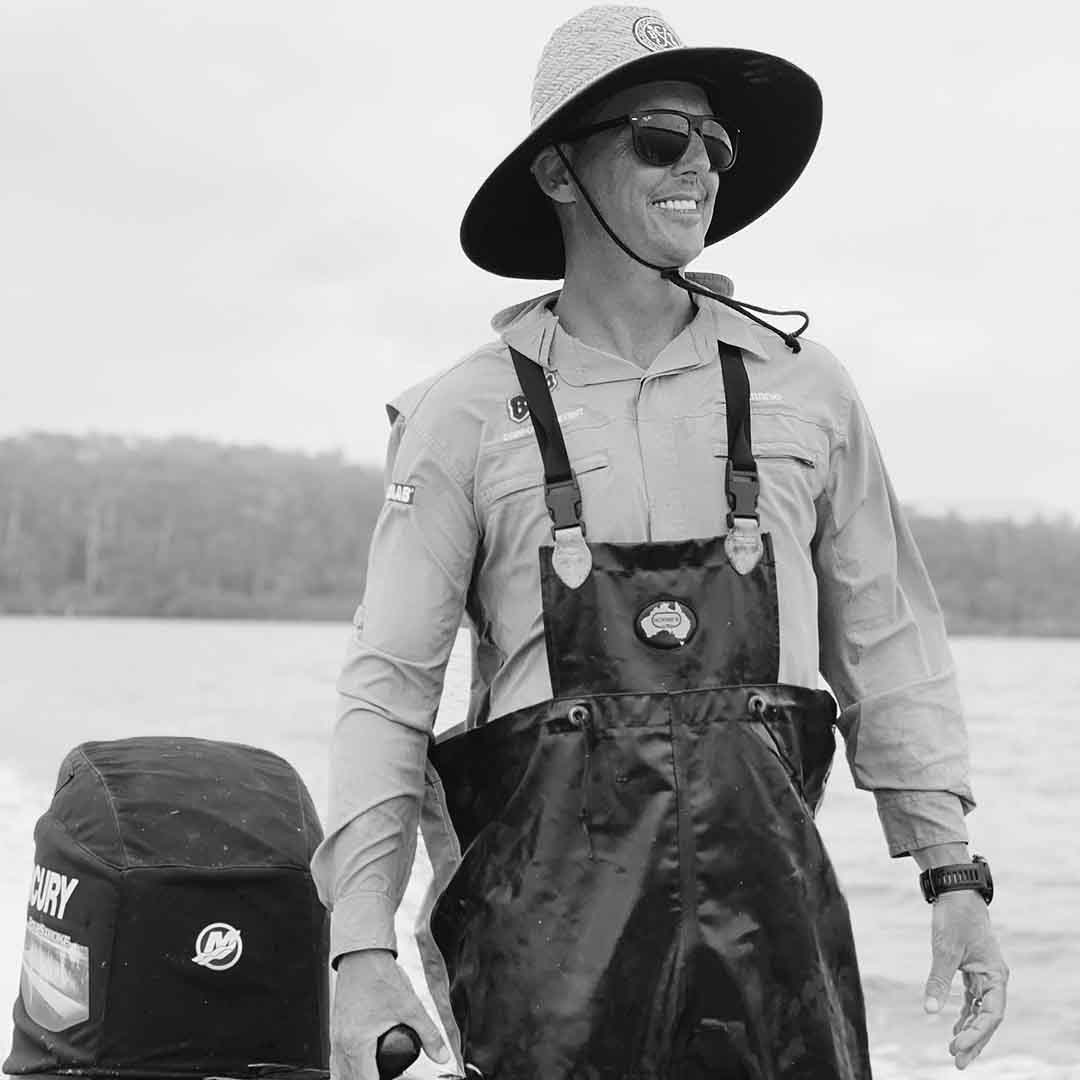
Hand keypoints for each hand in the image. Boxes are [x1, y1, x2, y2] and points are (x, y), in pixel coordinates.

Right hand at [331, 949, 450, 1079]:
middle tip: (395, 1076)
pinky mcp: (336, 1029)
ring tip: (379, 1072)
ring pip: (340, 1073)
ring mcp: (335, 1038)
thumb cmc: (380, 976)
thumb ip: (429, 1034)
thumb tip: (442, 1056)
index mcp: (356, 1044)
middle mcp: (341, 1045)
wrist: (362, 953)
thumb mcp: (410, 1006)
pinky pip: (337, 1060)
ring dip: (358, 1078)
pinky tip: (362, 1065)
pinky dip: (348, 1069)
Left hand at [923, 891, 1008, 1069]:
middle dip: (974, 1041)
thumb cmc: (954, 918)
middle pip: (987, 1018)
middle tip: (958, 1063)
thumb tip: (930, 1011)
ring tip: (956, 1051)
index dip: (976, 1034)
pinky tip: (954, 1027)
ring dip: (969, 1030)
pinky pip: (972, 999)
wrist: (955, 891)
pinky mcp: (973, 969)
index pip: (991, 1015)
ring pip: (980, 1010)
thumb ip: (938, 981)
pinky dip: (964, 1013)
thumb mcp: (945, 950)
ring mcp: (985, 974)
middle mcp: (994, 978)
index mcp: (995, 976)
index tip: (956, 1048)